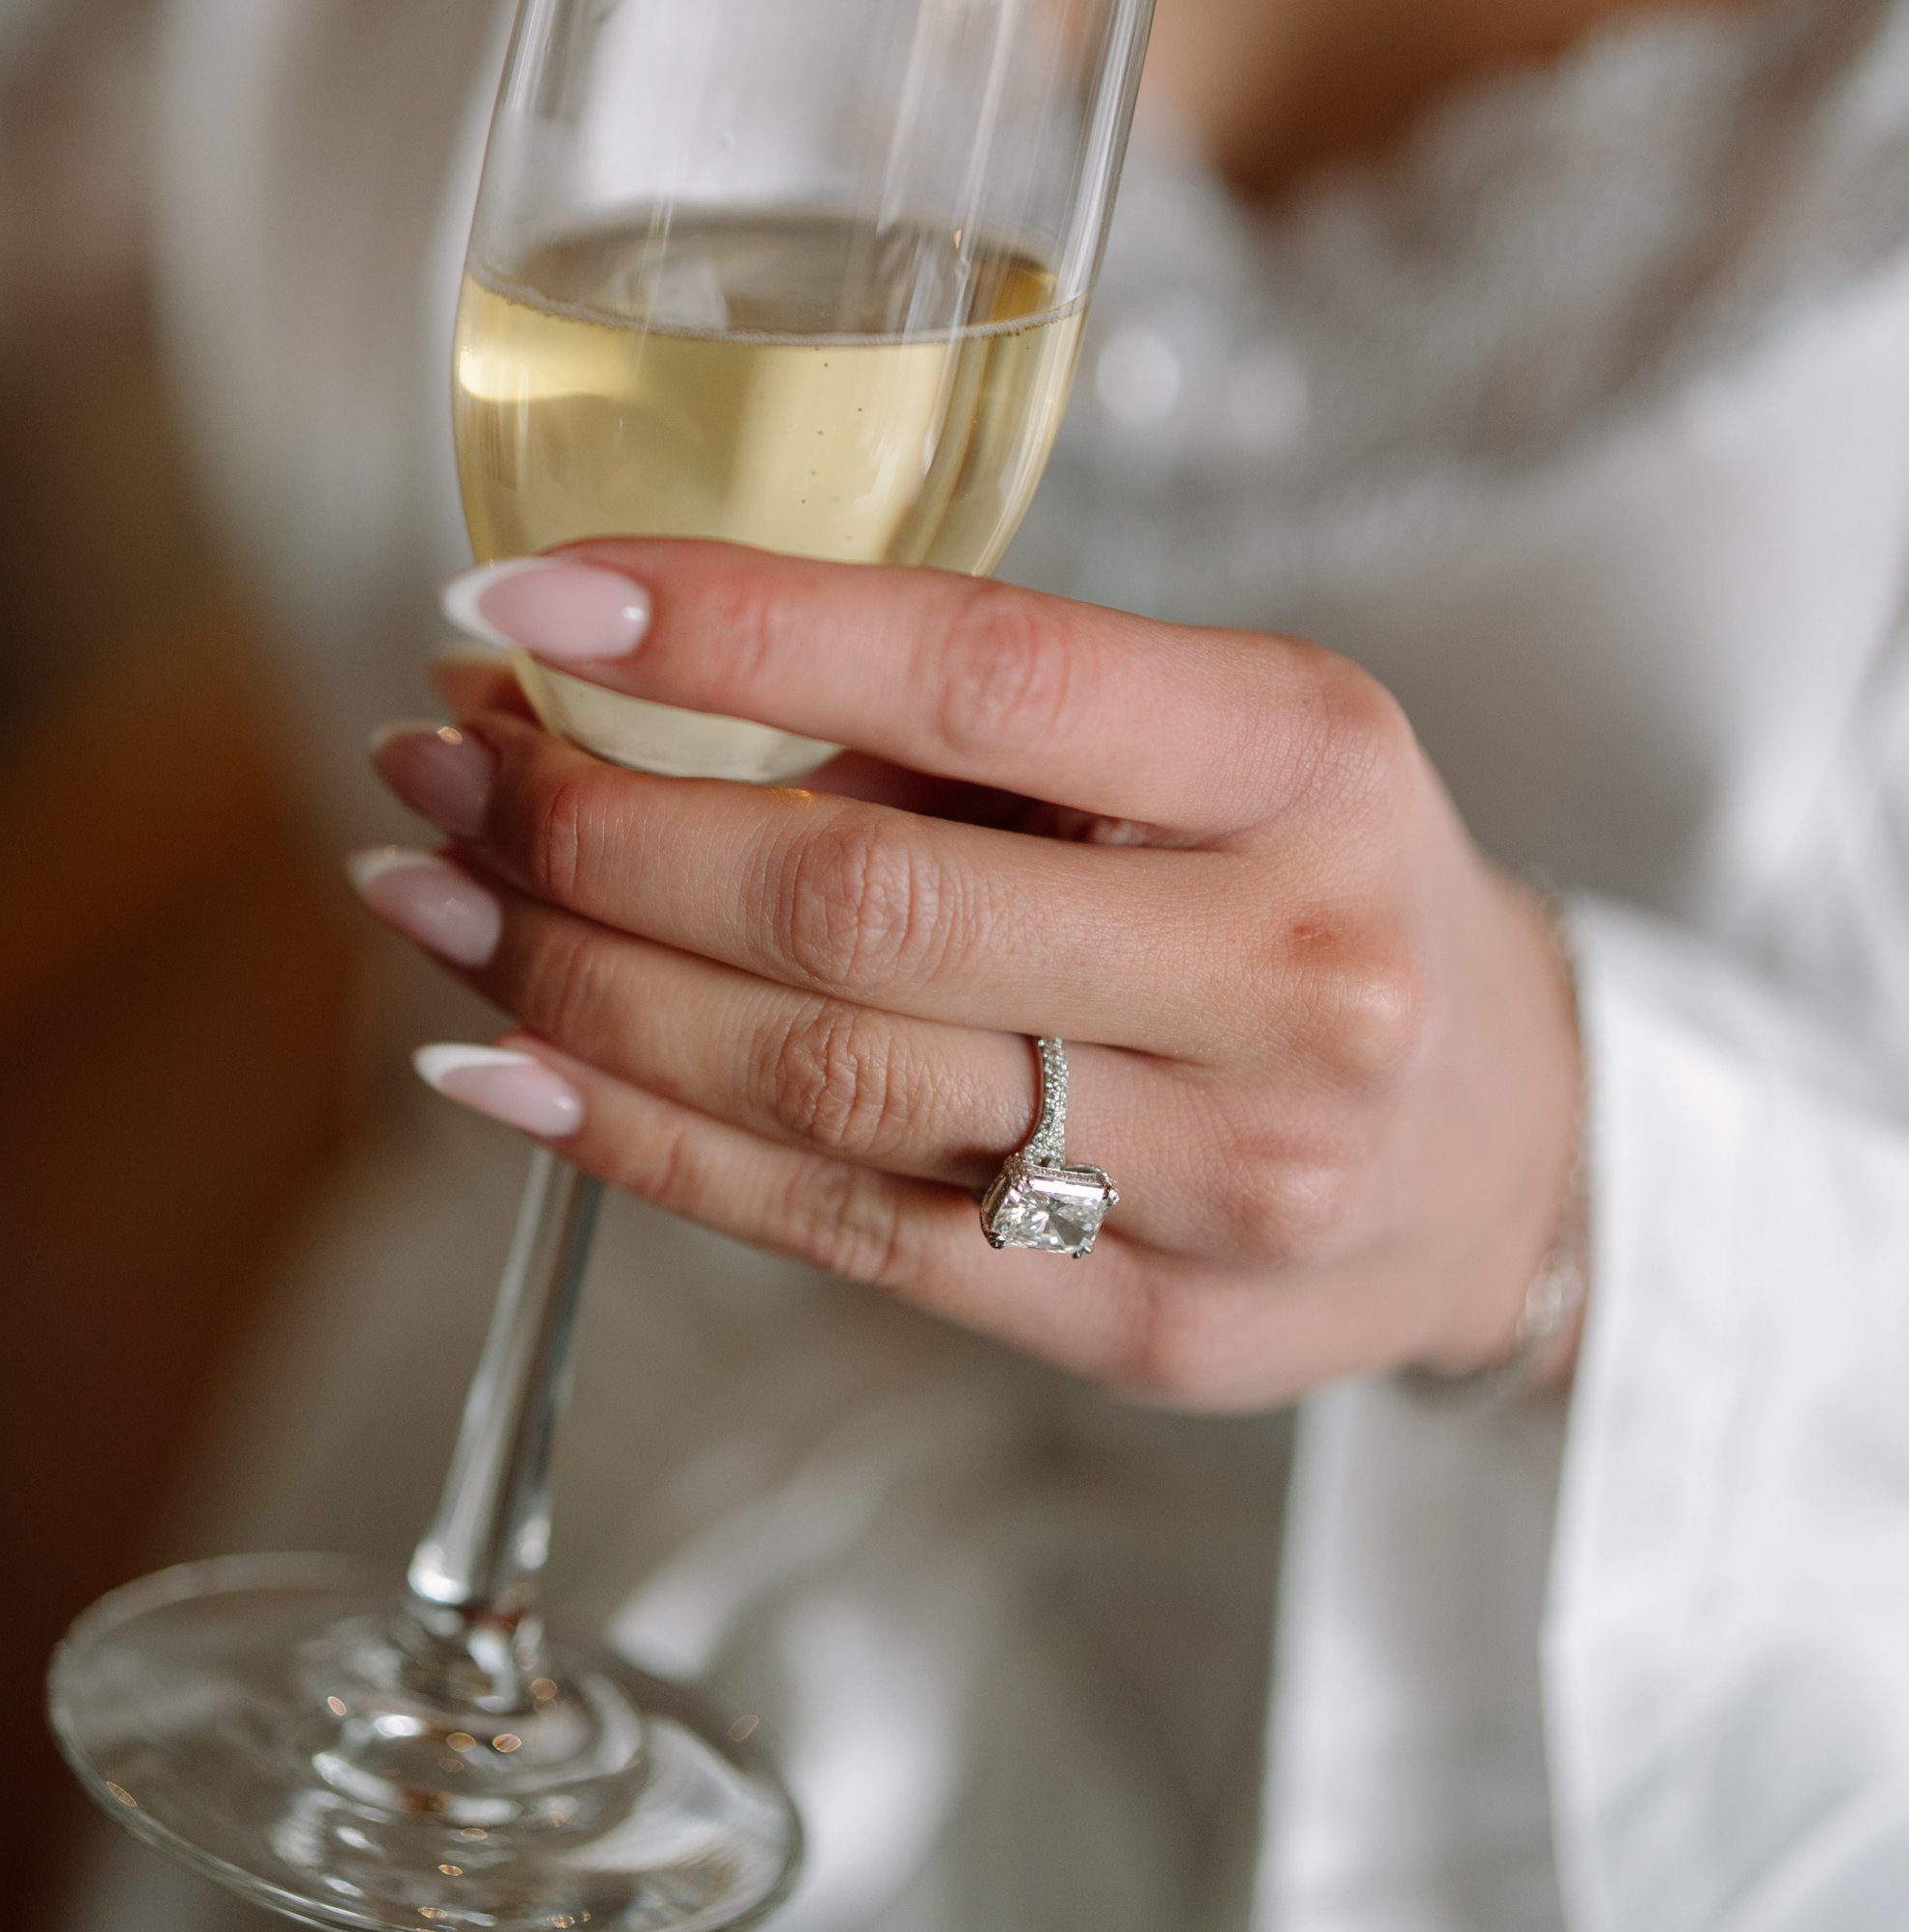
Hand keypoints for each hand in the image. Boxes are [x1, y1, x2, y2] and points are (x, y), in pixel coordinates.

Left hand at [349, 544, 1582, 1408]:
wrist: (1512, 1145)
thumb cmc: (1311, 882)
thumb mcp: (1215, 732)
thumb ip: (957, 718)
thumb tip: (590, 683)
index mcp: (1303, 758)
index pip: (976, 670)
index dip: (724, 628)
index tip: (519, 602)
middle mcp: (1289, 973)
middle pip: (853, 907)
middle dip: (587, 828)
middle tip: (431, 763)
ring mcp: (1225, 1179)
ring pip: (816, 1080)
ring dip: (566, 977)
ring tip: (420, 889)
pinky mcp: (1139, 1328)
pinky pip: (833, 1230)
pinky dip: (631, 1139)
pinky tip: (497, 1060)